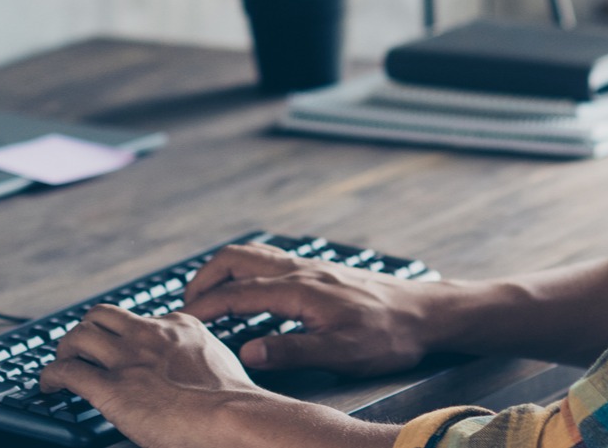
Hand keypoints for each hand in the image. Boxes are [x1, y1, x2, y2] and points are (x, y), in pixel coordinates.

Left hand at [37, 304, 290, 447]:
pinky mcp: (112, 387)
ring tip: (62, 364)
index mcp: (181, 328)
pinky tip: (48, 386)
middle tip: (80, 349)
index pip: (141, 320)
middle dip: (87, 330)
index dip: (126, 336)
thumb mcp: (220, 366)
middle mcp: (150, 334)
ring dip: (66, 349)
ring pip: (79, 334)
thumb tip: (192, 382)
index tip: (122, 350)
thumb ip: (201, 363)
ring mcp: (129, 358)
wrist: (237, 419)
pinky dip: (51, 376)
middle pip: (102, 315)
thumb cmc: (237, 406)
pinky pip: (67, 371)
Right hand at [178, 243, 439, 375]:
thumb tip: (246, 351)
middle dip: (205, 278)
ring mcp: (310, 267)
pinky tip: (252, 289)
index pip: (236, 294)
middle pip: (236, 259)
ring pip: (254, 255)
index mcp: (299, 290)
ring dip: (225, 270)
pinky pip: (271, 260)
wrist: (426, 313)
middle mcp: (300, 270)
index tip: (181, 322)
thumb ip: (291, 351)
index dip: (204, 307)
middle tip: (187, 303)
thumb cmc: (389, 335)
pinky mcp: (320, 271)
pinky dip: (247, 269)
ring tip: (209, 293)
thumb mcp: (341, 352)